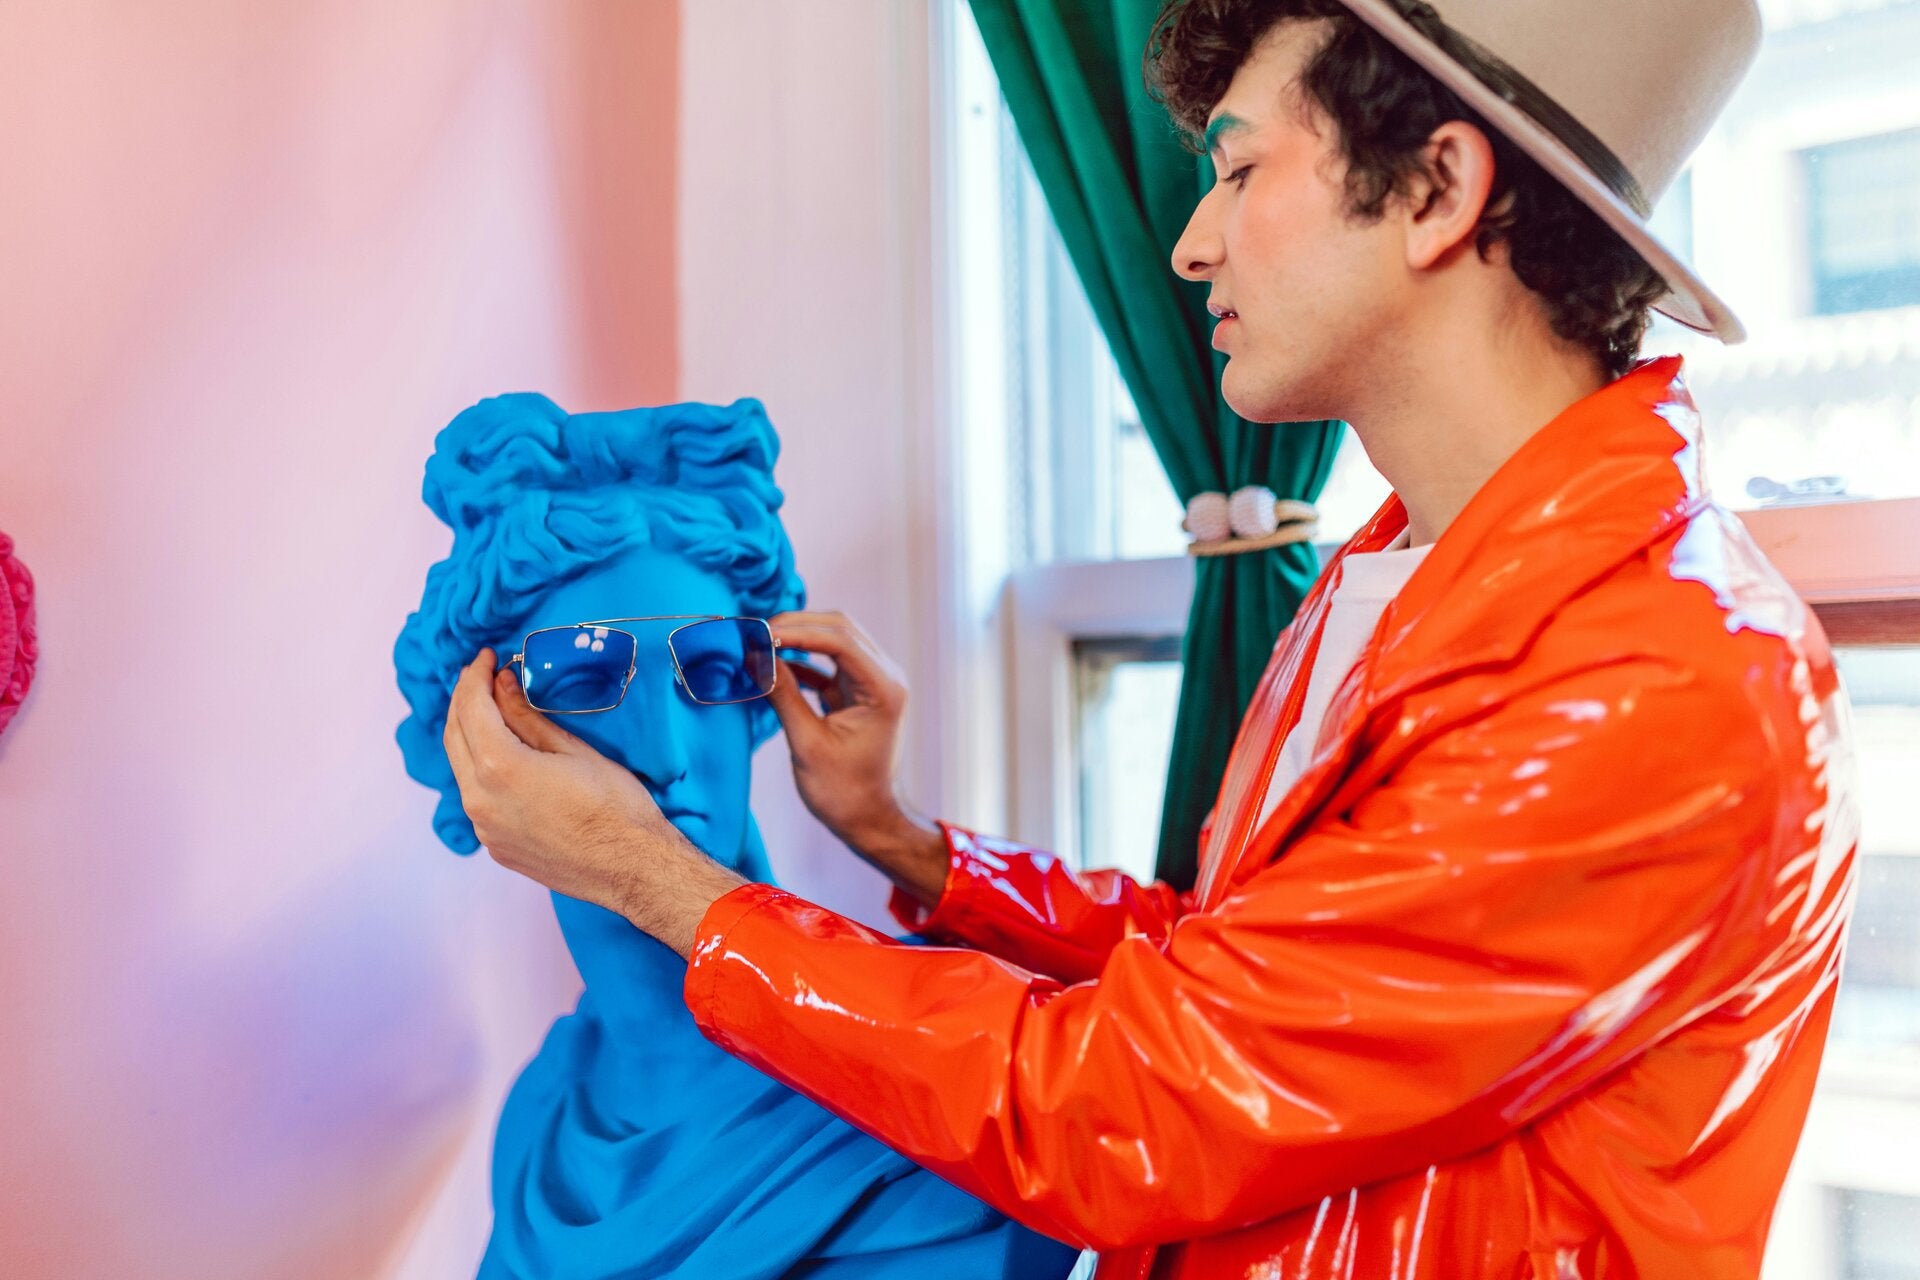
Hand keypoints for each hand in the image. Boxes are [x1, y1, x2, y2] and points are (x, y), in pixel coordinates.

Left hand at [442, 649, 746, 955]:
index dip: (474, 676)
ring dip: (470, 736)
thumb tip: (502, 684)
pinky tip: (507, 761)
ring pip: (462, 770)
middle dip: (464, 700)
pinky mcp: (496, 847)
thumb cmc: (615, 804)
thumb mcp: (573, 749)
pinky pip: (478, 800)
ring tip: (493, 713)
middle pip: (453, 736)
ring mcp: (484, 828)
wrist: (632, 868)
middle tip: (482, 677)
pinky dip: (482, 770)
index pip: (471, 707)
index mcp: (499, 767)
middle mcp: (479, 800)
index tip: (486, 656)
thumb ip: (527, 716)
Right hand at [766, 612, 946, 902]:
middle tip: (755, 633)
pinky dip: (800, 658)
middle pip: (840, 628)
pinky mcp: (856, 691)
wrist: (868, 819)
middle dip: (796, 625)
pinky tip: (771, 662)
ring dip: (797, 637)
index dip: (798, 631)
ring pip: (834, 639)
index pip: (840, 639)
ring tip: (759, 643)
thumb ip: (783, 696)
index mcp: (883, 688)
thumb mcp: (807, 744)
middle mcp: (884, 677)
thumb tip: (756, 658)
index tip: (761, 635)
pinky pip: (827, 661)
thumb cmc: (843, 792)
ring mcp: (872, 682)